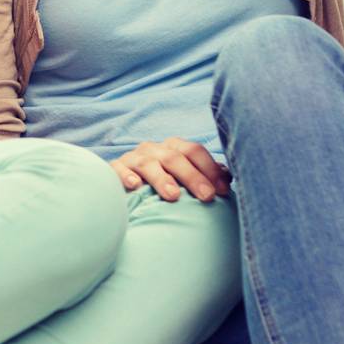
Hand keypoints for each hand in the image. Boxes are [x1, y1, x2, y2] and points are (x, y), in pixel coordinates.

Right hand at [111, 137, 230, 201]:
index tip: (223, 190)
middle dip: (192, 176)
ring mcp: (133, 158)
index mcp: (173, 147)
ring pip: (148, 164)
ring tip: (173, 195)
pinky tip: (135, 185)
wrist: (126, 182)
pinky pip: (118, 170)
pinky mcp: (115, 169)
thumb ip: (204, 174)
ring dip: (162, 178)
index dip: (210, 169)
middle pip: (174, 157)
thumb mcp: (183, 175)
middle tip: (206, 196)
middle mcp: (154, 149)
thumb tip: (228, 176)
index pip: (194, 151)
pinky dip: (127, 176)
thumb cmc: (163, 181)